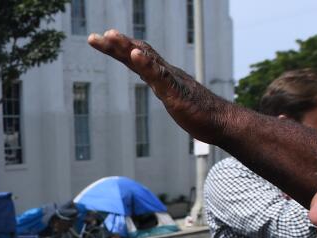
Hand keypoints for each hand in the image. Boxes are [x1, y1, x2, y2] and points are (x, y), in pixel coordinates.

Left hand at [88, 30, 223, 144]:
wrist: (220, 121)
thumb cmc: (198, 111)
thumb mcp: (172, 97)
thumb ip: (162, 86)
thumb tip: (153, 79)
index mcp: (161, 75)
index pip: (135, 57)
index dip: (117, 48)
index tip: (99, 40)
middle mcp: (164, 73)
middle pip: (137, 53)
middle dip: (115, 44)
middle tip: (95, 37)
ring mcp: (170, 81)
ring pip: (146, 60)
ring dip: (127, 47)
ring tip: (111, 36)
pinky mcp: (176, 93)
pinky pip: (159, 76)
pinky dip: (146, 64)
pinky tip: (135, 55)